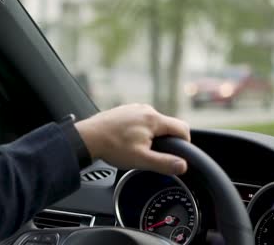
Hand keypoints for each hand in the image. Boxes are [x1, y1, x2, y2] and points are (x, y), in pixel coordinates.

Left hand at [75, 104, 189, 174]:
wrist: (87, 138)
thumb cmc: (112, 147)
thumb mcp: (141, 160)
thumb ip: (164, 163)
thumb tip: (183, 165)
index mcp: (153, 119)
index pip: (182, 128)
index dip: (185, 143)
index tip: (178, 154)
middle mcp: (146, 109)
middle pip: (167, 125)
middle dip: (165, 141)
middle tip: (152, 154)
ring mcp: (134, 108)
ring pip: (153, 123)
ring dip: (151, 136)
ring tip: (137, 148)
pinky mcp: (125, 110)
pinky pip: (140, 120)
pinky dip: (139, 131)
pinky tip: (128, 141)